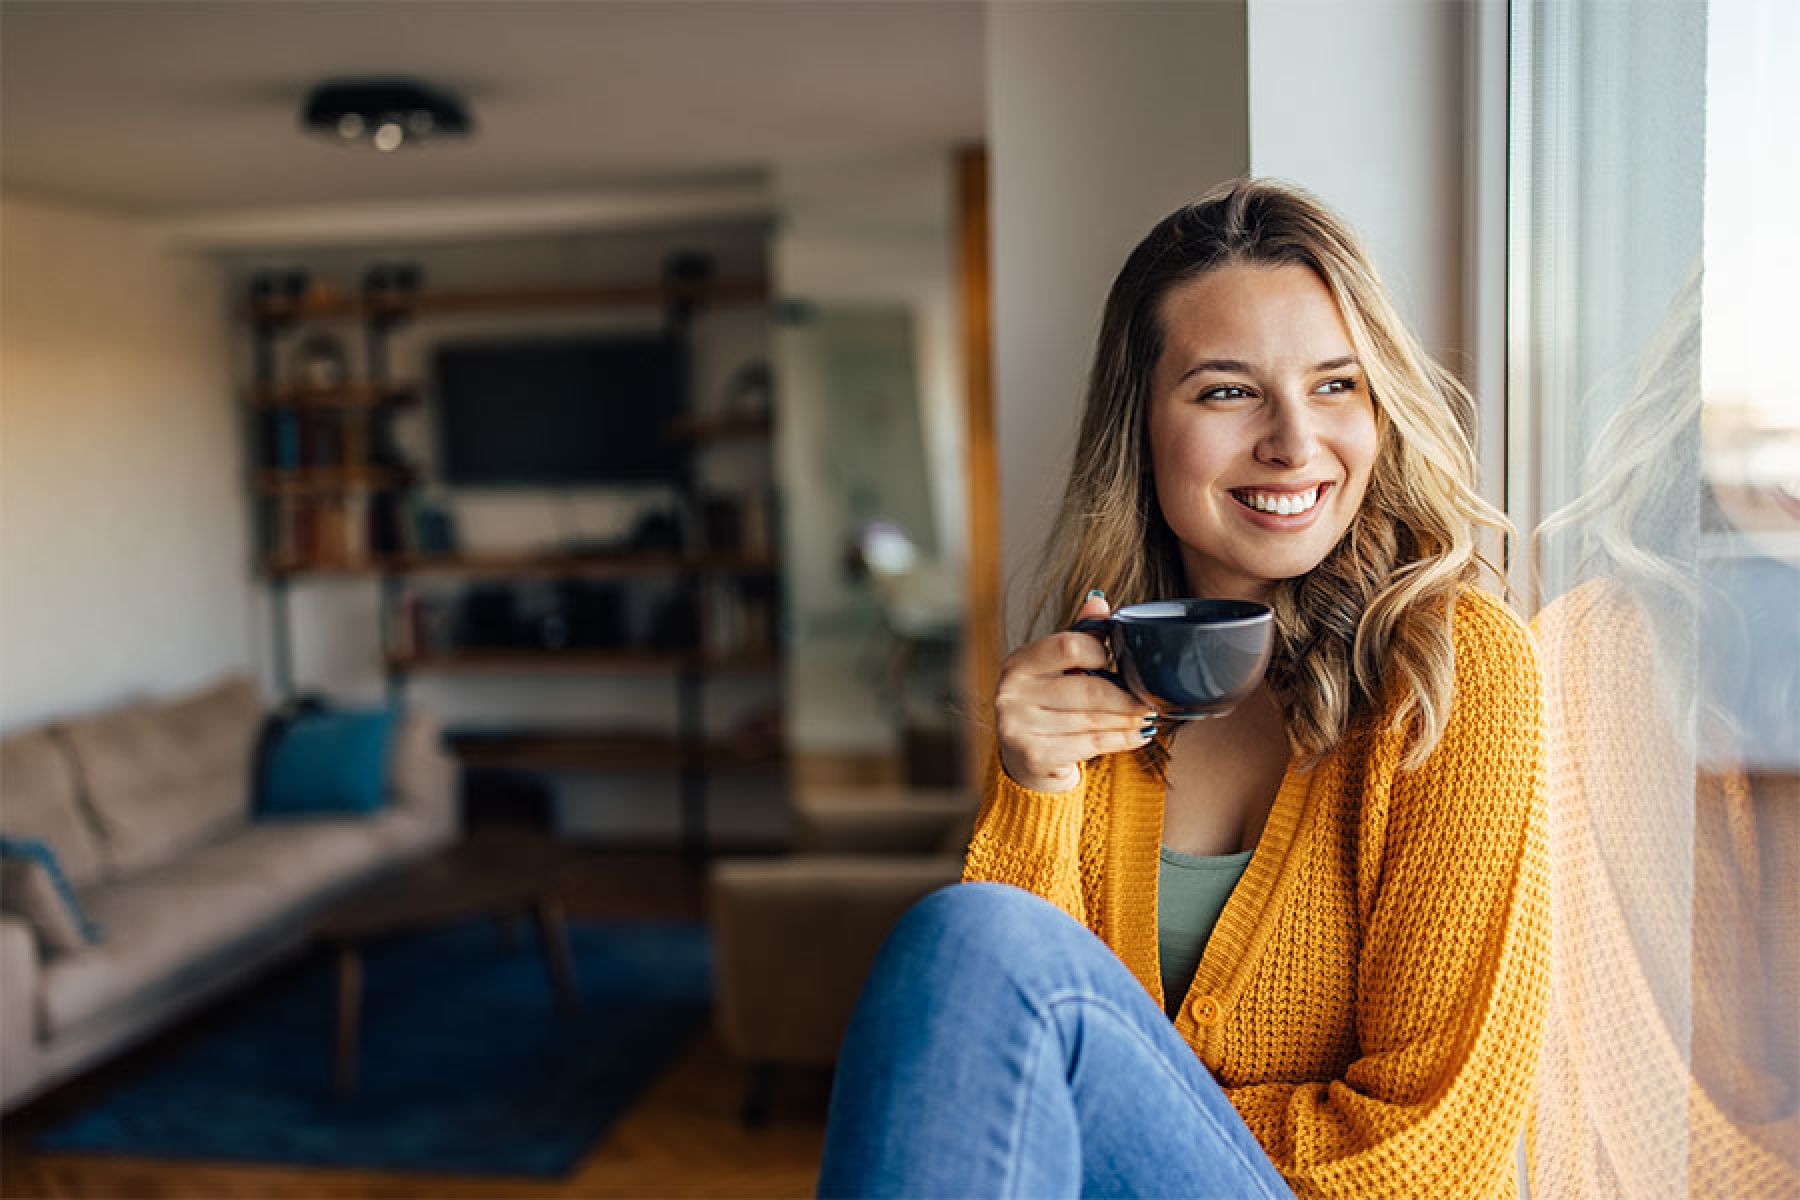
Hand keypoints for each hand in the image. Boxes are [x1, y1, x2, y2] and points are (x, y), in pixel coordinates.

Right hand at [994, 591, 1155, 792]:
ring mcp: (1019, 725)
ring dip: (1127, 719)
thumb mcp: (1058, 667)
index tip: (1120, 661)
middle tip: (1150, 699)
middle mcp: (1012, 692)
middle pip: (1087, 689)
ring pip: (1092, 720)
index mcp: (1020, 662)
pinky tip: (1138, 736)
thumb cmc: (1047, 704)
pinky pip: (1090, 744)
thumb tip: (1099, 600)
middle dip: (1125, 697)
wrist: (1025, 757)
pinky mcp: (1034, 755)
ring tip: (1148, 716)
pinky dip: (1120, 740)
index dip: (1101, 651)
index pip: (1068, 645)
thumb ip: (1080, 635)